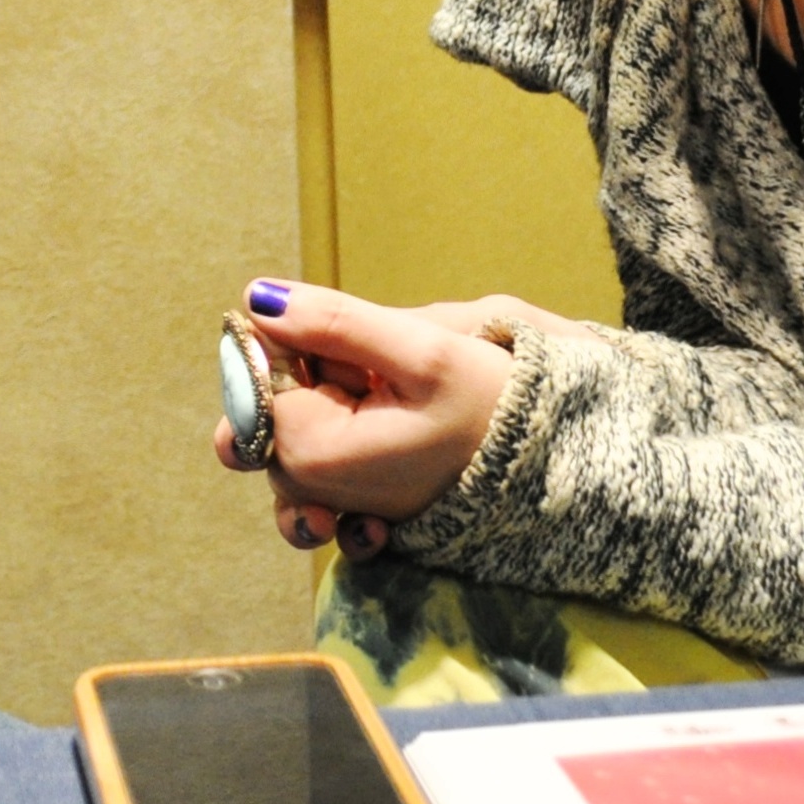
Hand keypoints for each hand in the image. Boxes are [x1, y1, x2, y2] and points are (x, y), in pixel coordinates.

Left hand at [211, 279, 516, 560]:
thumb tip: (257, 297)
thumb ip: (334, 321)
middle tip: (376, 374)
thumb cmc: (495, 412)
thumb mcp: (424, 352)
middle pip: (266, 405)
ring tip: (381, 399)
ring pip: (289, 429)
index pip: (253, 374)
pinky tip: (374, 432)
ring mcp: (329, 503)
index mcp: (313, 452)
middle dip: (309, 371)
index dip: (288, 337)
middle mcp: (308, 489)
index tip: (346, 338)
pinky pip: (310, 470)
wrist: (550, 471)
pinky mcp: (351, 506)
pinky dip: (332, 438)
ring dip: (325, 399)